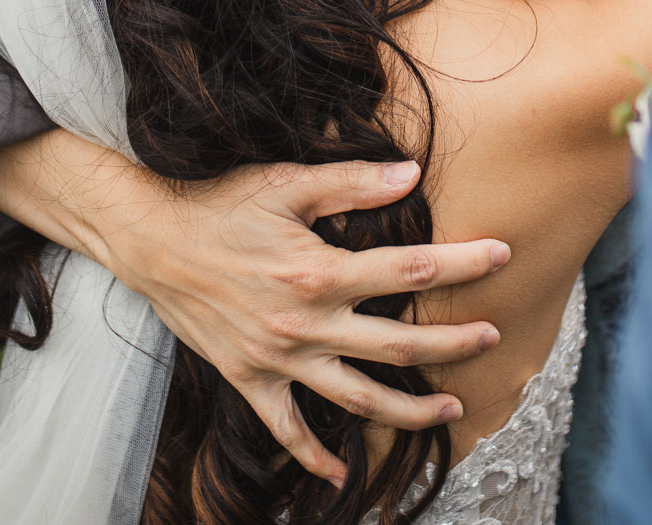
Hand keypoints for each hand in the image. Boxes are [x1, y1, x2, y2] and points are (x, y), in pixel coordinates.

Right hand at [97, 160, 509, 487]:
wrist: (149, 239)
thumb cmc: (218, 203)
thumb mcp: (286, 182)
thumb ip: (351, 181)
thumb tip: (410, 172)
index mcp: (319, 271)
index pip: (409, 269)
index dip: (462, 263)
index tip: (502, 253)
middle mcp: (304, 323)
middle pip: (398, 344)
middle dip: (453, 343)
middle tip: (493, 337)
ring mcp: (278, 359)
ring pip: (358, 399)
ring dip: (409, 409)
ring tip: (451, 408)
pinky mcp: (250, 379)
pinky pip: (286, 430)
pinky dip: (313, 458)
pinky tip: (340, 480)